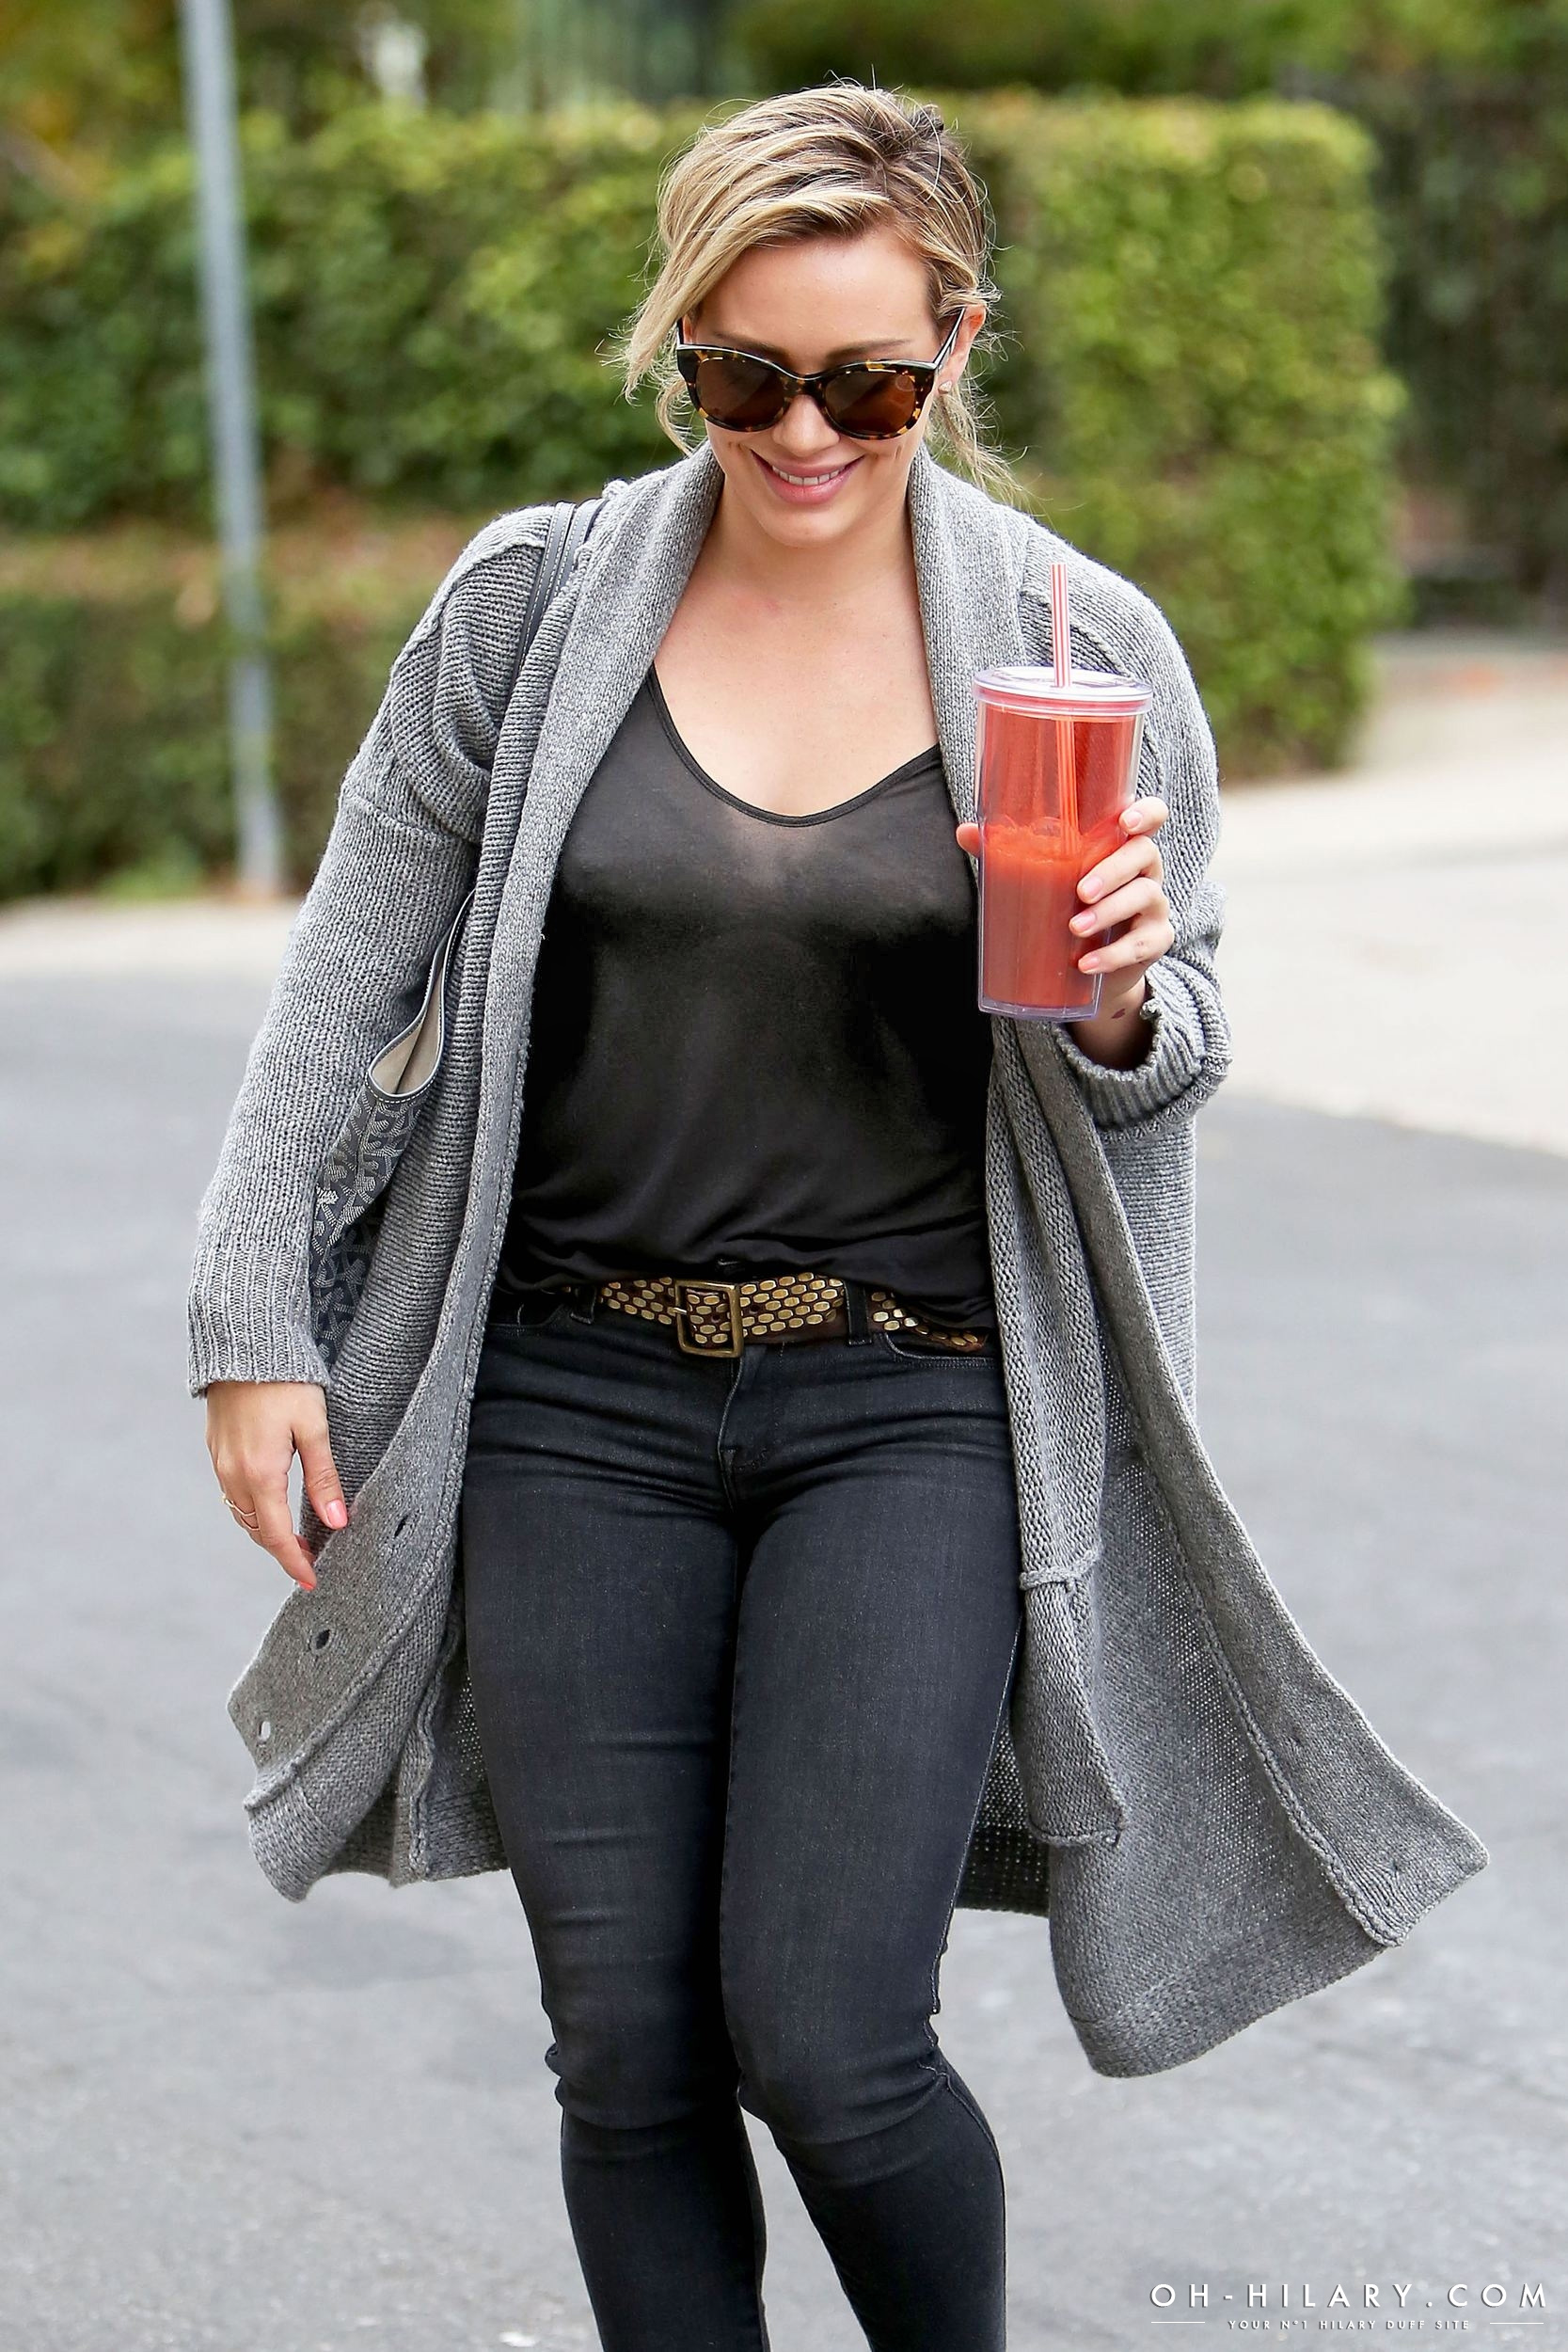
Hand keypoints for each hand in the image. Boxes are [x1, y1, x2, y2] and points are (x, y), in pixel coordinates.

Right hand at [206, 1381, 347, 1591]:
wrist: (242, 1342)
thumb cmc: (285, 1381)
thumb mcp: (313, 1428)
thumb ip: (324, 1477)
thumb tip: (337, 1522)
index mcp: (260, 1473)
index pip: (275, 1535)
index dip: (293, 1562)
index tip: (311, 1581)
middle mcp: (233, 1473)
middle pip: (256, 1529)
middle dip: (281, 1550)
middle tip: (309, 1561)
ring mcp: (220, 1461)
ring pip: (241, 1512)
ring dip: (264, 1530)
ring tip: (293, 1538)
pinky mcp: (215, 1447)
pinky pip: (231, 1491)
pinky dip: (251, 1508)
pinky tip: (269, 1504)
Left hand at [955, 796, 1173, 1008]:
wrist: (1087, 965)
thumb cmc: (1065, 905)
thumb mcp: (1040, 878)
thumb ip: (1007, 853)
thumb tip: (965, 831)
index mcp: (1120, 844)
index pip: (1151, 816)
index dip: (1146, 813)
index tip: (1126, 822)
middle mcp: (1144, 869)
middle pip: (1144, 854)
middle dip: (1114, 870)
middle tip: (1081, 891)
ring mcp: (1154, 904)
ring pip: (1144, 896)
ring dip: (1109, 912)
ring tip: (1075, 928)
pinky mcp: (1155, 940)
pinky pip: (1141, 945)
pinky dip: (1112, 956)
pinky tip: (1086, 964)